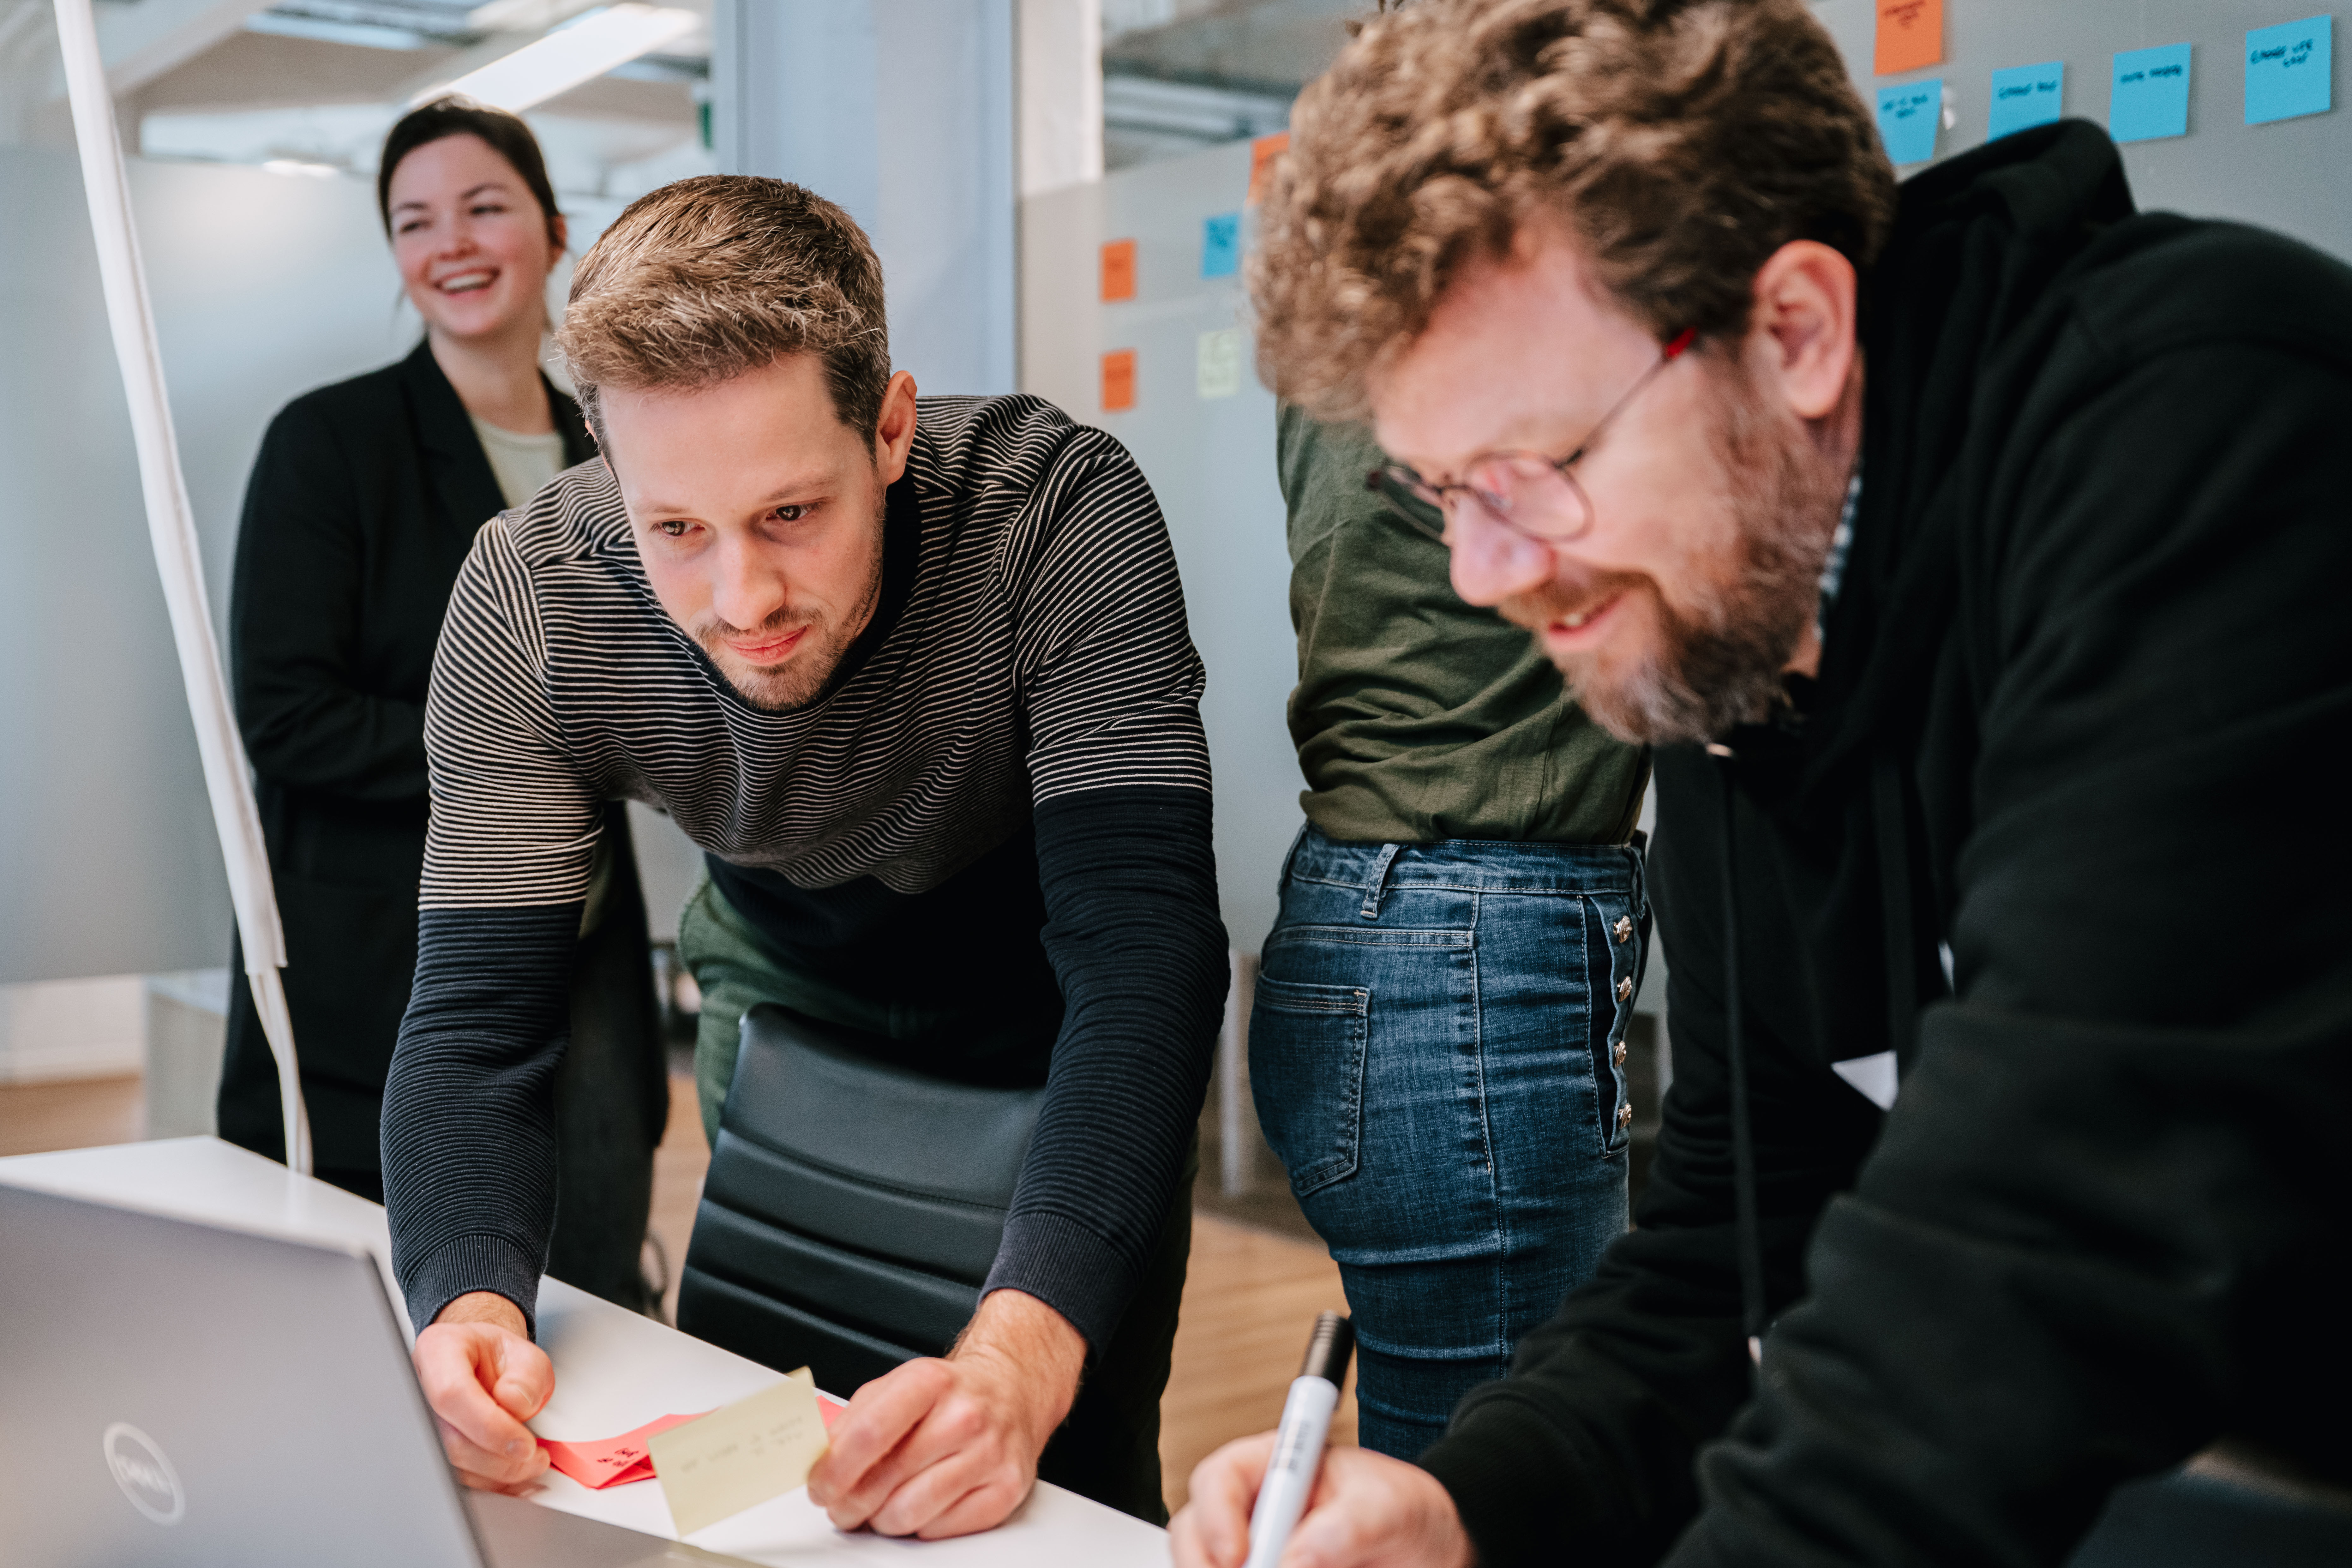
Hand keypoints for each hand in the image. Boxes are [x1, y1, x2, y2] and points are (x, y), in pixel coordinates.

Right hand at [413, 1291, 553, 1492]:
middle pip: (448, 1441)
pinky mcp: (430, 1453)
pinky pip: (455, 1480)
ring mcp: (418, 1426)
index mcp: (438, 1352)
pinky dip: (489, 1484)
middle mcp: (418, 1390)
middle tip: (534, 1457)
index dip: (489, 1426)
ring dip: (497, 1475)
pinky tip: (513, 1477)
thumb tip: (514, 1404)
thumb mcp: (524, 1353)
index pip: (452, 1394)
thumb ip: (528, 1374)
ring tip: (529, 1464)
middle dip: (498, 1459)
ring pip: (450, 1468)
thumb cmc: (495, 1358)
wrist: (480, 1366)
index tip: (524, 1444)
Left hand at [806, 1288, 1084, 1538]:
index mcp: (930, 1382)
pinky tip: (920, 1503)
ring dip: (882, 1519)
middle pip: (885, 1481)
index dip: (833, 1469)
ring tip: (881, 1504)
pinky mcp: (1006, 1490)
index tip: (818, 1485)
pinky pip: (939, 1530)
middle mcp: (964, 1417)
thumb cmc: (950, 1393)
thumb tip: (818, 1460)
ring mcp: (989, 1455)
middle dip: (849, 1504)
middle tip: (841, 1504)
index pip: (869, 1433)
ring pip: (909, 1514)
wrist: (1012, 1389)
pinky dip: (920, 1525)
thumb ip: (855, 1420)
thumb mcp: (899, 1385)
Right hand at [1170, 1431, 1475, 1567]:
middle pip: (1196, 1535)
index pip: (1220, 1479)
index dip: (1216, 1517)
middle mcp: (1257, 1513)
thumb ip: (1350, 1525)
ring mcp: (1260, 1553)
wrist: (1434, 1550)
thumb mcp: (1393, 1507)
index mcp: (1278, 1468)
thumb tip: (1297, 1557)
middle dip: (1205, 1562)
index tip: (1239, 1556)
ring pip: (1211, 1567)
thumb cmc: (1409, 1511)